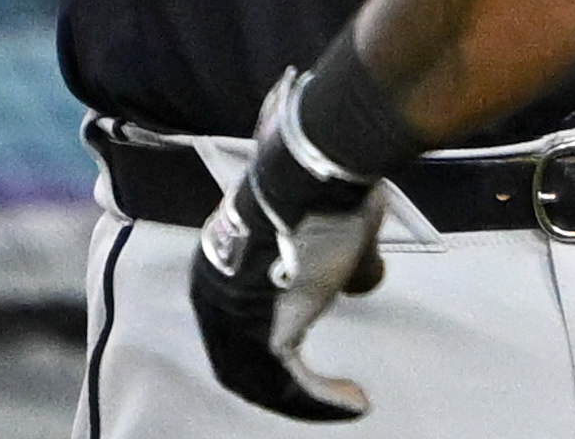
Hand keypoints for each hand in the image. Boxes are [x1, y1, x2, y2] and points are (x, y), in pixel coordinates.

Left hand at [189, 81, 388, 420]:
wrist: (314, 174)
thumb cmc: (320, 190)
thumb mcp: (327, 229)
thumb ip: (340, 263)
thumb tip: (359, 280)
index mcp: (219, 267)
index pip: (235, 322)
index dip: (271, 343)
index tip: (306, 352)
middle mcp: (214, 296)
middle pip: (241, 360)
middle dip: (282, 383)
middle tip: (321, 391)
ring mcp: (236, 318)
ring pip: (264, 379)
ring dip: (307, 397)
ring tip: (347, 397)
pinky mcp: (268, 337)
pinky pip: (293, 381)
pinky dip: (323, 398)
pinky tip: (353, 400)